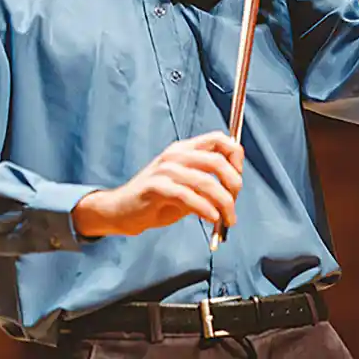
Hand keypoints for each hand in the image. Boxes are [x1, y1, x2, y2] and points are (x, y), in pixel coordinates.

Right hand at [71, 131, 243, 237]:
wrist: (120, 210)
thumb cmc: (155, 200)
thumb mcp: (185, 187)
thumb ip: (206, 182)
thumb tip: (234, 189)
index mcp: (183, 150)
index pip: (219, 139)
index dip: (235, 156)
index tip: (238, 178)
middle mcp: (175, 155)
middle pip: (217, 161)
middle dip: (233, 184)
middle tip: (234, 204)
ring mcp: (164, 170)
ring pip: (206, 181)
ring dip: (223, 203)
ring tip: (227, 219)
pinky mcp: (155, 188)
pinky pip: (188, 196)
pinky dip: (205, 209)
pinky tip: (212, 219)